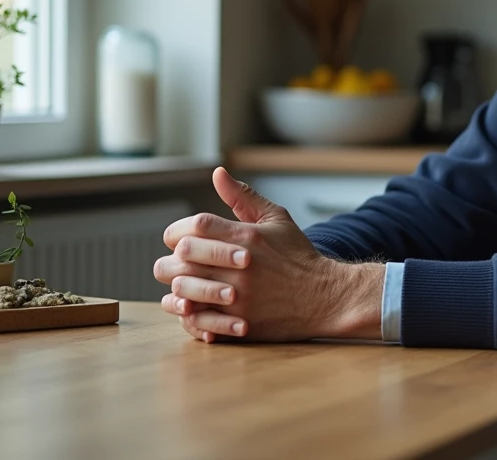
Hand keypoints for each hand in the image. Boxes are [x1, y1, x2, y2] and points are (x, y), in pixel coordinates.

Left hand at [153, 167, 383, 342]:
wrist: (324, 297)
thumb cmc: (298, 256)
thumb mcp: (276, 219)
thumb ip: (243, 196)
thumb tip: (217, 173)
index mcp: (247, 237)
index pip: (194, 226)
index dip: (178, 231)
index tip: (179, 239)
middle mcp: (239, 266)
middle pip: (181, 257)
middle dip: (172, 259)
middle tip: (178, 262)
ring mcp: (238, 297)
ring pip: (181, 289)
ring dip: (176, 285)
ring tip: (184, 284)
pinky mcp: (237, 323)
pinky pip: (194, 318)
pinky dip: (187, 312)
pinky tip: (192, 306)